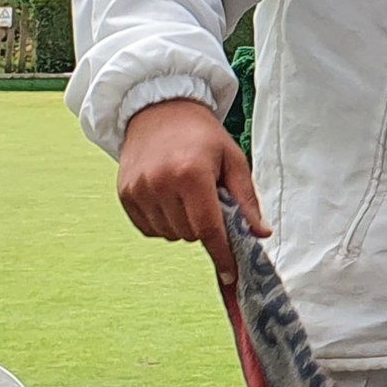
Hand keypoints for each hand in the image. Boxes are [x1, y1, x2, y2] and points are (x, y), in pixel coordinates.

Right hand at [117, 99, 268, 284]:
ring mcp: (138, 191)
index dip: (222, 255)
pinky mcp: (125, 195)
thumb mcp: (233, 160)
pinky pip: (150, 229)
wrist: (159, 110)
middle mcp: (161, 185)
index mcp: (192, 175)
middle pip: (190, 235)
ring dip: (184, 225)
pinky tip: (170, 197)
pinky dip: (165, 222)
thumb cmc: (203, 136)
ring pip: (170, 235)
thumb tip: (261, 234)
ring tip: (188, 193)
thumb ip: (247, 200)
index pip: (208, 229)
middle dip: (205, 226)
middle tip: (209, 199)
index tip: (231, 276)